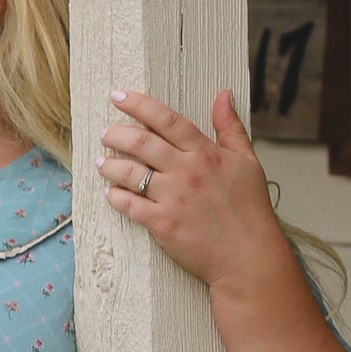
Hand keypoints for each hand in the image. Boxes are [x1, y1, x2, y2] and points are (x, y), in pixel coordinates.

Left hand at [96, 87, 287, 300]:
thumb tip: (223, 95)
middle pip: (141, 142)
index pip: (166, 120)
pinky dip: (115, 196)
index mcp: (205, 153)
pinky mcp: (162, 225)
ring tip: (101, 161)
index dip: (139, 105)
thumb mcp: (247, 161)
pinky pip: (129, 205)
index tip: (118, 95)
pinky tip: (109, 191)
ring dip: (109, 164)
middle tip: (105, 132)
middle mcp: (186, 172)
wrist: (247, 256)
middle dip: (116, 133)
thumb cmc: (250, 210)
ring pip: (129, 173)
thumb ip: (230, 127)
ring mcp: (172, 199)